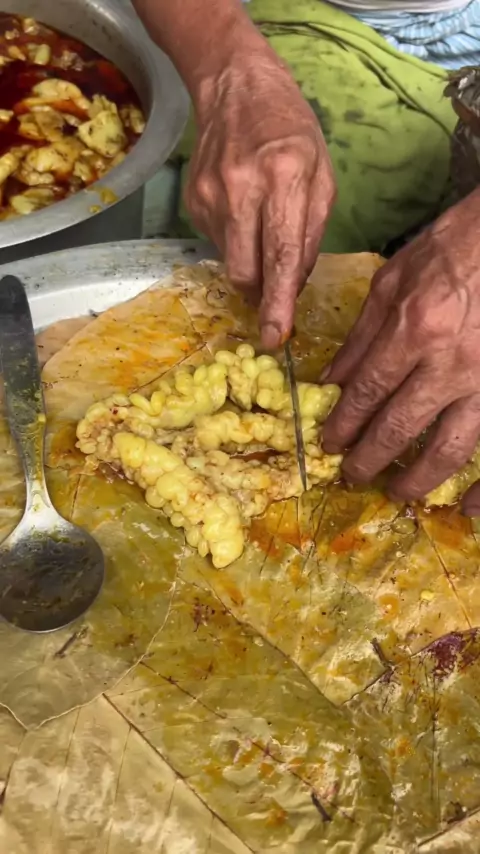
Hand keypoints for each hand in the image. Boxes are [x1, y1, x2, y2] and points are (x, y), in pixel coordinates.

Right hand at [186, 47, 334, 348]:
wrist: (234, 88)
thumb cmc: (291, 131)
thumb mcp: (322, 176)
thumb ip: (311, 233)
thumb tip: (294, 284)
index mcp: (284, 178)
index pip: (281, 255)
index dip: (278, 302)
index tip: (274, 337)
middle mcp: (242, 189)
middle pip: (246, 272)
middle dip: (261, 294)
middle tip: (274, 291)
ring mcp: (210, 197)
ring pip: (230, 262)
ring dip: (250, 262)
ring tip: (260, 225)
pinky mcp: (192, 203)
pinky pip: (218, 243)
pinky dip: (235, 240)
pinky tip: (242, 209)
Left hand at [321, 189, 479, 514]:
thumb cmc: (450, 249)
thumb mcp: (391, 282)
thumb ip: (360, 337)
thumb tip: (330, 382)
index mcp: (414, 330)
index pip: (367, 393)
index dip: (344, 425)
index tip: (328, 445)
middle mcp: (450, 364)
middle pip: (401, 427)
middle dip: (370, 459)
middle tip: (352, 476)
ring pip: (450, 447)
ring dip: (418, 479)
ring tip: (398, 492)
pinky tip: (468, 506)